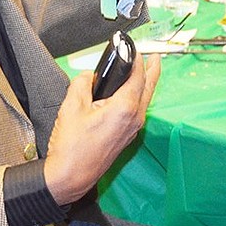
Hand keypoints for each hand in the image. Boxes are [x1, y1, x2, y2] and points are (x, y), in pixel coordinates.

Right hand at [44, 54, 160, 204]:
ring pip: (146, 100)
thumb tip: (89, 75)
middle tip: (154, 56)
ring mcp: (133, 129)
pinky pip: (139, 110)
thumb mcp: (71, 107)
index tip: (134, 49)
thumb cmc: (71, 147)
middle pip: (149, 87)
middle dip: (153, 69)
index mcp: (125, 108)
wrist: (70, 176)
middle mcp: (135, 118)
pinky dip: (139, 97)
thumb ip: (82, 84)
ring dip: (147, 84)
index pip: (138, 76)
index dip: (138, 59)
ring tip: (146, 71)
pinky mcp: (127, 136)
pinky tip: (131, 93)